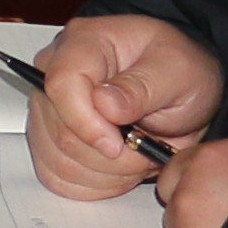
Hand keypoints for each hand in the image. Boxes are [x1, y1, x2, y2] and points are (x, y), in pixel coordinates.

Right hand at [30, 11, 224, 202]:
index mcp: (83, 43)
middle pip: (60, 131)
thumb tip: (104, 103)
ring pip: (57, 159)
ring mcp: (48, 108)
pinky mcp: (50, 139)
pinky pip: (57, 175)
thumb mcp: (178, 72)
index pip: (62, 85)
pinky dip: (93, 184)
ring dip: (104, 173)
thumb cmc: (177, 69)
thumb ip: (143, 87)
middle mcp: (55, 73)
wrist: (178, 88)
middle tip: (146, 151)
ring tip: (138, 157)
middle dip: (108, 157)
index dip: (87, 123)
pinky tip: (119, 170)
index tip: (119, 145)